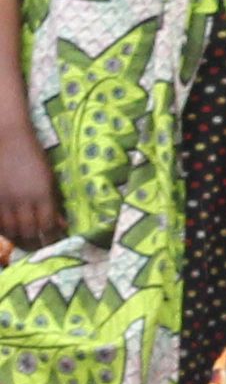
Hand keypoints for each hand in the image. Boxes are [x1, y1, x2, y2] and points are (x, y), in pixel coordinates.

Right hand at [0, 120, 60, 252]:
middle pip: (28, 232)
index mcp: (42, 195)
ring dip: (17, 239)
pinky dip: (2, 229)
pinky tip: (7, 230)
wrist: (7, 136)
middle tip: (37, 247)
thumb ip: (54, 203)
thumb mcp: (49, 179)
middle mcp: (22, 200)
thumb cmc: (32, 155)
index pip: (47, 227)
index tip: (53, 245)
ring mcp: (3, 199)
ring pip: (10, 230)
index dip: (51, 240)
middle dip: (35, 243)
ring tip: (22, 241)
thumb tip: (61, 225)